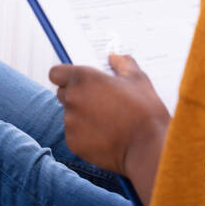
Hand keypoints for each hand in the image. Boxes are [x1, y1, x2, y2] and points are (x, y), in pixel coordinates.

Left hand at [49, 53, 170, 176]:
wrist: (148, 148)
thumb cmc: (144, 111)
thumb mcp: (138, 79)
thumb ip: (122, 64)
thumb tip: (114, 57)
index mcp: (83, 78)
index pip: (56, 73)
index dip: (65, 76)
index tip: (76, 80)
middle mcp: (72, 99)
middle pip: (62, 93)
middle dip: (76, 95)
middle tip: (99, 100)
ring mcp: (71, 123)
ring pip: (70, 115)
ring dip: (82, 116)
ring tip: (108, 120)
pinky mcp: (73, 143)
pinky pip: (75, 134)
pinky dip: (86, 134)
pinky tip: (106, 135)